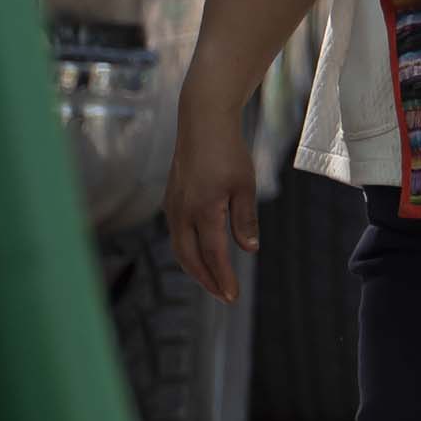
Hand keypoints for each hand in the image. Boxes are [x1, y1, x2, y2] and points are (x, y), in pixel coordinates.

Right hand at [164, 111, 259, 304]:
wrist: (202, 124)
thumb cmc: (228, 152)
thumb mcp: (245, 185)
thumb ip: (245, 219)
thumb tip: (249, 249)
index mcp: (203, 210)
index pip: (213, 254)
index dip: (222, 277)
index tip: (232, 297)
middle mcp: (182, 212)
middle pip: (191, 258)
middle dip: (208, 280)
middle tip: (225, 297)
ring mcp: (173, 207)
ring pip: (180, 248)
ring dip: (196, 268)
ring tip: (214, 282)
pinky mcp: (171, 201)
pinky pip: (177, 235)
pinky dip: (188, 251)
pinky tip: (201, 256)